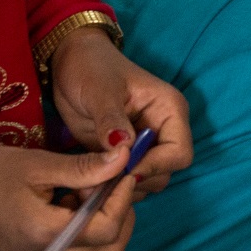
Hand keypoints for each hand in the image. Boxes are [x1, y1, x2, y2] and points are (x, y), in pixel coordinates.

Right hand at [0, 143, 144, 250]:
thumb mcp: (36, 164)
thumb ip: (84, 167)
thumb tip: (124, 157)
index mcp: (43, 233)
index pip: (107, 228)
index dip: (123, 199)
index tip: (124, 172)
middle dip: (121, 220)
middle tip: (112, 188)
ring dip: (102, 229)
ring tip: (84, 195)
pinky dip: (81, 238)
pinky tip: (66, 209)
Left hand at [46, 27, 192, 194]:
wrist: (70, 62)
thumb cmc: (90, 66)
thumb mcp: (100, 90)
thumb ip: (111, 120)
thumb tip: (123, 149)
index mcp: (169, 111)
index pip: (179, 153)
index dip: (154, 166)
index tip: (121, 171)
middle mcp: (162, 131)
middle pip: (165, 172)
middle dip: (135, 180)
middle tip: (101, 180)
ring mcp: (143, 145)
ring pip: (146, 181)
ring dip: (121, 188)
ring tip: (90, 181)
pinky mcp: (123, 155)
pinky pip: (125, 181)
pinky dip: (109, 187)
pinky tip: (88, 180)